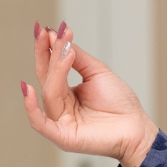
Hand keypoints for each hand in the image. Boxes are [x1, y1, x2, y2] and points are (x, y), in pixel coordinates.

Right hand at [21, 22, 157, 166]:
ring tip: (66, 52)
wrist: (137, 129)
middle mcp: (60, 106)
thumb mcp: (97, 72)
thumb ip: (77, 56)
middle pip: (47, 77)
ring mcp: (60, 121)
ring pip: (50, 92)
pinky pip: (40, 123)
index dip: (47, 49)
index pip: (50, 68)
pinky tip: (29, 90)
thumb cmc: (121, 104)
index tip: (46, 29)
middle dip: (46, 54)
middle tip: (48, 33)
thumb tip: (58, 35)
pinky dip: (31, 108)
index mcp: (66, 93)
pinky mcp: (62, 137)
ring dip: (56, 70)